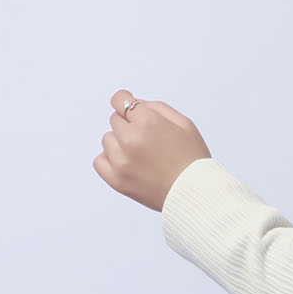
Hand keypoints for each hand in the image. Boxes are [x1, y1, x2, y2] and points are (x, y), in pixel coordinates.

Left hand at [94, 91, 210, 210]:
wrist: (193, 193)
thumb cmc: (191, 159)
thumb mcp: (183, 123)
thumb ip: (157, 107)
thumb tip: (135, 103)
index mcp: (148, 122)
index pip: (120, 99)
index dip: (126, 102)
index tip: (129, 108)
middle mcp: (131, 140)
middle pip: (115, 120)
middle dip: (129, 125)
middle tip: (147, 139)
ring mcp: (121, 161)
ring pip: (107, 139)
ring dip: (119, 142)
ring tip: (139, 154)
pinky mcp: (117, 180)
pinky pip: (99, 160)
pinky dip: (109, 159)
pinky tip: (125, 162)